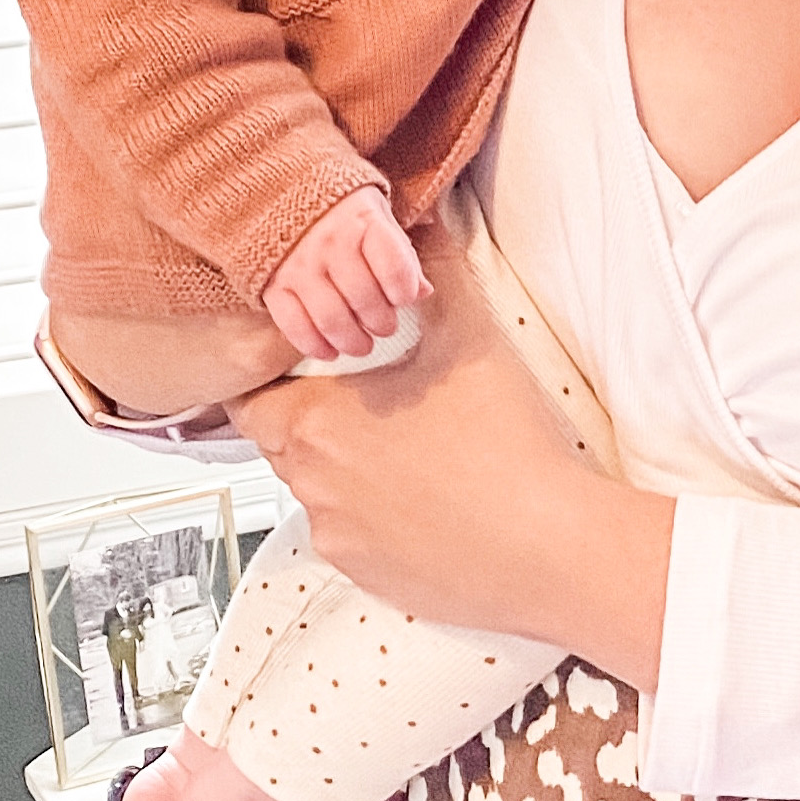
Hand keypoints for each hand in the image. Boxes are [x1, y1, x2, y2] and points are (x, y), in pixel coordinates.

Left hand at [230, 220, 671, 689]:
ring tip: (414, 449)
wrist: (551, 548)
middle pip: (284, 441)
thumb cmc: (506, 446)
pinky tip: (430, 497)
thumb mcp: (471, 335)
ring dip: (348, 467)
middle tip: (375, 397)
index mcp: (316, 422)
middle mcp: (311, 486)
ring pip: (319, 491)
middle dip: (317, 416)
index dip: (273, 375)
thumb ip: (436, 269)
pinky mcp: (368, 578)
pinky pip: (352, 536)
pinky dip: (377, 515)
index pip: (248, 396)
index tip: (314, 361)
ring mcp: (337, 538)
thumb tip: (422, 222)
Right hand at [261, 183, 427, 362]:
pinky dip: (315, 346)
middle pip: (364, 299)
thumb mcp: (377, 217)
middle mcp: (329, 243)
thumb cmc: (341, 210)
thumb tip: (423, 292)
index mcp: (362, 221)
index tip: (402, 298)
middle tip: (384, 326)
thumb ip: (400, 253)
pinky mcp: (274, 285)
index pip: (393, 267)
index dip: (403, 291)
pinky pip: (294, 326)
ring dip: (353, 341)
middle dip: (381, 323)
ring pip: (331, 319)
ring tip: (363, 344)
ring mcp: (299, 266)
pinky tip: (330, 350)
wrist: (279, 191)